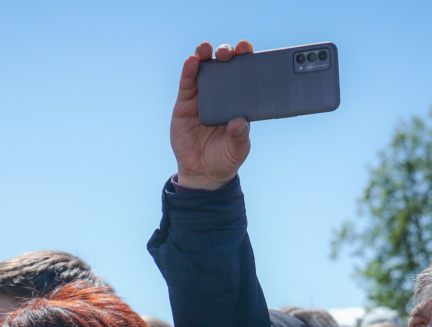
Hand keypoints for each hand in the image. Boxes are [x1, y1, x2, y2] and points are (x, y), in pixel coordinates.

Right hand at [170, 41, 253, 190]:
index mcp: (239, 100)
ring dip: (204, 55)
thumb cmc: (225, 158)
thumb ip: (240, 137)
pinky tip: (192, 61)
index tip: (248, 50)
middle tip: (228, 53)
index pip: (244, 74)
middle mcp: (221, 94)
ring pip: (203, 69)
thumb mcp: (237, 150)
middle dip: (226, 54)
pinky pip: (186, 83)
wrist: (202, 173)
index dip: (246, 59)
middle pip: (224, 66)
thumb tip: (240, 122)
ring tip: (205, 49)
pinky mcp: (184, 104)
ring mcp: (201, 97)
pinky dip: (188, 70)